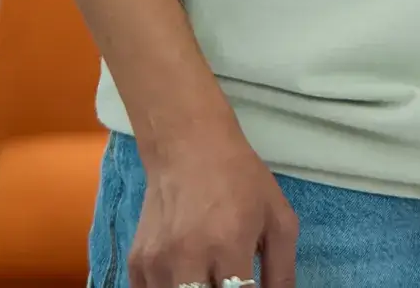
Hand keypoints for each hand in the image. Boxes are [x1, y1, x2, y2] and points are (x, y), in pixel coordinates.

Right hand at [129, 123, 297, 287]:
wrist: (189, 145)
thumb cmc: (240, 179)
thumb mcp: (277, 216)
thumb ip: (282, 270)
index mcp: (229, 244)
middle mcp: (189, 257)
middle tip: (227, 282)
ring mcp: (157, 263)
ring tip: (208, 276)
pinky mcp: (136, 263)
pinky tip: (185, 278)